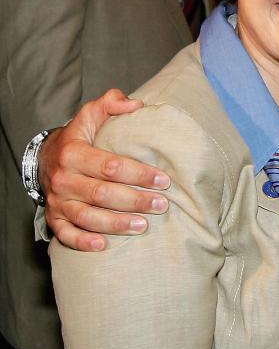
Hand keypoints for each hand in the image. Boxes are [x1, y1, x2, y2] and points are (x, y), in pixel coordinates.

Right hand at [41, 89, 170, 251]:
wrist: (45, 159)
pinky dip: (84, 242)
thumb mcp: (91, 114)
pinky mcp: (54, 218)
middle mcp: (63, 179)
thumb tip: (136, 104)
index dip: (138, 174)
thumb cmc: (78, 137)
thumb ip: (112, 103)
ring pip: (87, 217)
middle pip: (102, 194)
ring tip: (143, 226)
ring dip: (116, 224)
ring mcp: (57, 201)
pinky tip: (104, 245)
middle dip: (135, 200)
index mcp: (73, 153)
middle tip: (161, 205)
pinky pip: (66, 235)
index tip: (163, 180)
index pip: (110, 166)